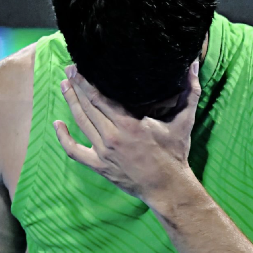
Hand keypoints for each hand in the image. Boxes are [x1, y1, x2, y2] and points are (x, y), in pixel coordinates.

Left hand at [54, 62, 199, 203]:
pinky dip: (63, 137)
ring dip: (70, 102)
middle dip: (76, 85)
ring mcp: (103, 152)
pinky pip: (74, 151)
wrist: (168, 186)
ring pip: (80, 122)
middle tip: (69, 69)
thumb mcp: (184, 121)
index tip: (79, 65)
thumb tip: (194, 65)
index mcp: (130, 124)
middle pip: (87, 106)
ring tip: (64, 85)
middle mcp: (112, 136)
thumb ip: (191, 93)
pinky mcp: (99, 165)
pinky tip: (57, 124)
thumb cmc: (176, 153)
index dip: (86, 80)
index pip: (100, 96)